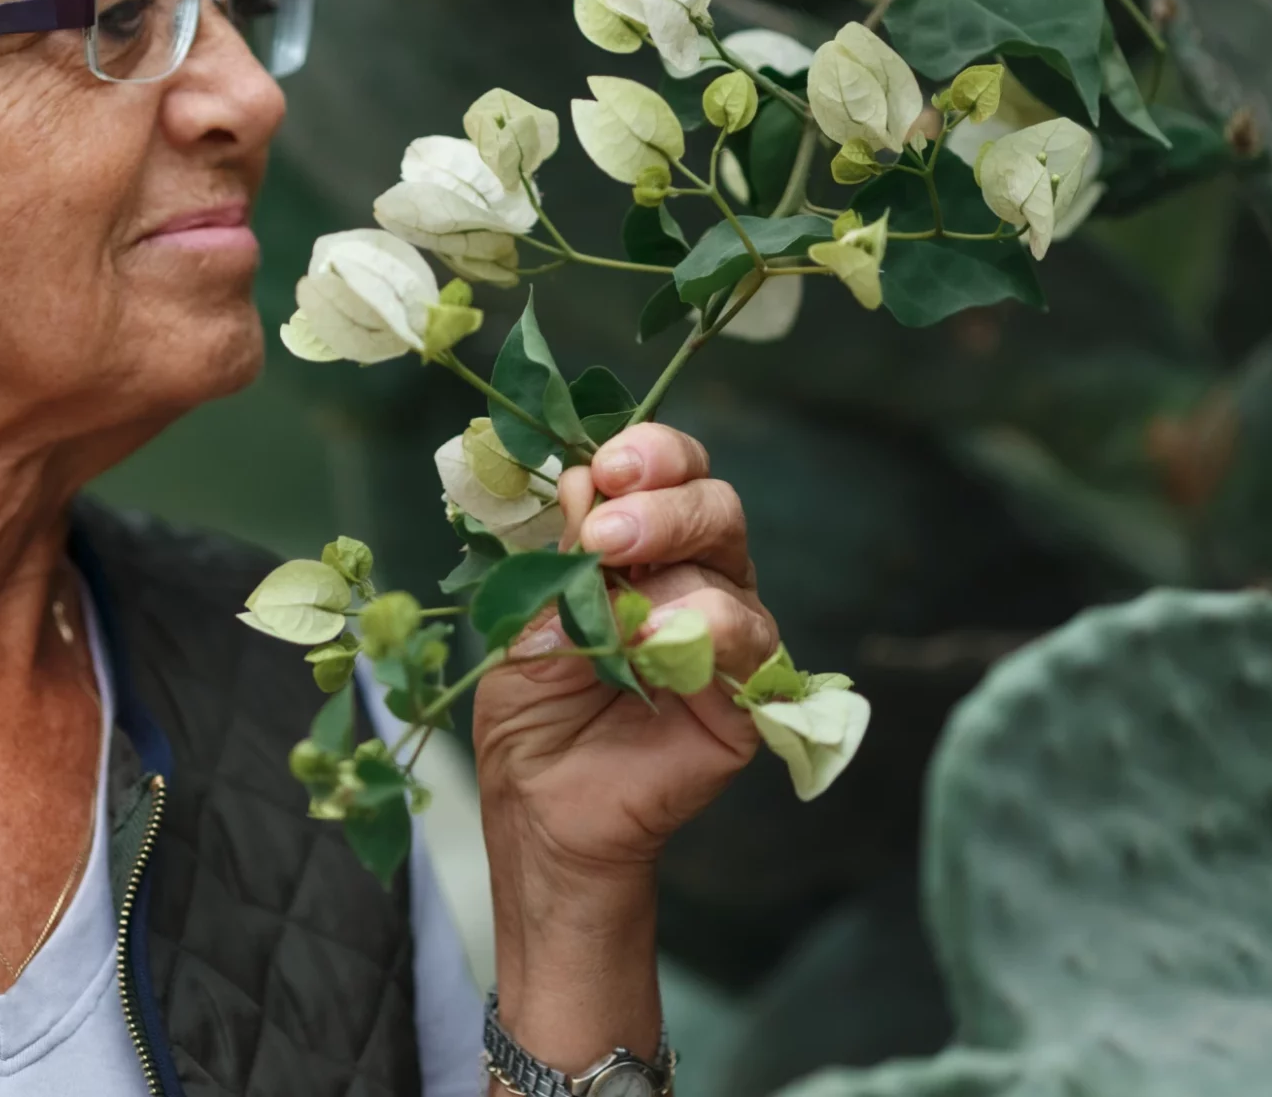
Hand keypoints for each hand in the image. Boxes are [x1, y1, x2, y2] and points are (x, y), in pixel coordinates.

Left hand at [472, 422, 778, 1079]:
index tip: (605, 466)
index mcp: (636, 549)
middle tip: (607, 532)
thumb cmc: (531, 719)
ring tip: (616, 613)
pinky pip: (747, 638)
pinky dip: (701, 629)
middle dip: (662, 503)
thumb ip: (559, 561)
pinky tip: (650, 644)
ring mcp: (726, 631)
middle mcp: (693, 577)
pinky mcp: (747, 691)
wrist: (544, 816)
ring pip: (730, 561)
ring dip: (672, 567)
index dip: (646, 455)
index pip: (663, 473)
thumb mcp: (524, 628)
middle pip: (712, 501)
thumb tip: (584, 482)